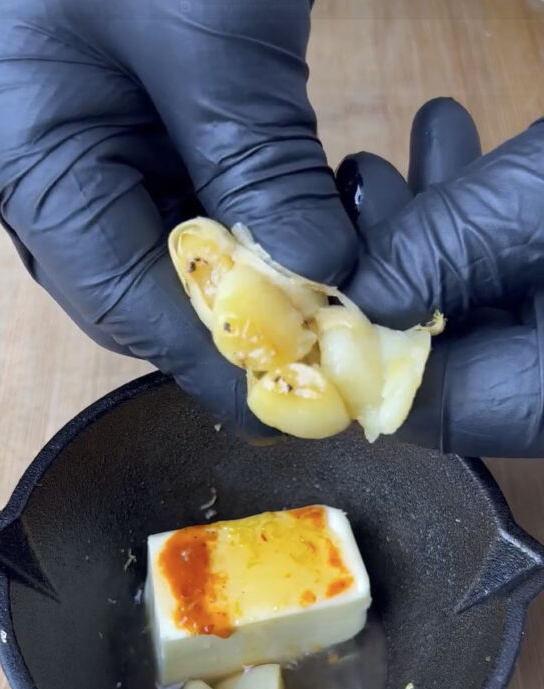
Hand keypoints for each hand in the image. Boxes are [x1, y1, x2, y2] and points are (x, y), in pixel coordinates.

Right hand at [0, 0, 355, 437]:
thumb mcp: (200, 27)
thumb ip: (253, 156)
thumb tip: (320, 272)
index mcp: (29, 153)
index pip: (119, 301)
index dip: (209, 358)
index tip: (290, 396)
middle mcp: (51, 160)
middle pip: (148, 284)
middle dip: (243, 315)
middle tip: (329, 338)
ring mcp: (93, 132)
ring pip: (181, 241)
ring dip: (264, 262)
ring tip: (341, 270)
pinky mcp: (140, 104)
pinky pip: (200, 186)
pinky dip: (263, 204)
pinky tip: (319, 207)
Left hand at [337, 98, 543, 456]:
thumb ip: (449, 252)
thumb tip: (359, 298)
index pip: (426, 412)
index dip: (351, 358)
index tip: (300, 298)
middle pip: (445, 359)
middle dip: (388, 273)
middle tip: (348, 193)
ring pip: (480, 312)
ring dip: (430, 230)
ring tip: (391, 151)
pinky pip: (522, 281)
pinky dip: (485, 222)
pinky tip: (452, 144)